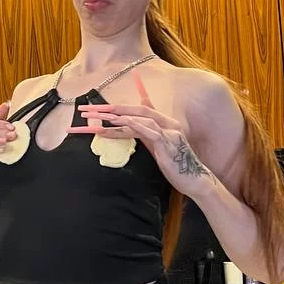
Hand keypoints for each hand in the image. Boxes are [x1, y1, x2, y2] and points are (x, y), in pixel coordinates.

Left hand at [69, 73, 214, 197]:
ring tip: (99, 117)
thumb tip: (128, 126)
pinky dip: (136, 125)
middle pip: (135, 110)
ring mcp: (168, 131)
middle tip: (88, 110)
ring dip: (118, 116)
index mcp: (163, 122)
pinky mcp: (168, 143)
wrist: (195, 180)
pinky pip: (150, 131)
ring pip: (140, 118)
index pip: (138, 109)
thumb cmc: (175, 165)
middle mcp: (166, 123)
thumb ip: (144, 134)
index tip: (99, 103)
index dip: (119, 105)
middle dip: (110, 109)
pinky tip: (121, 123)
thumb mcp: (156, 146)